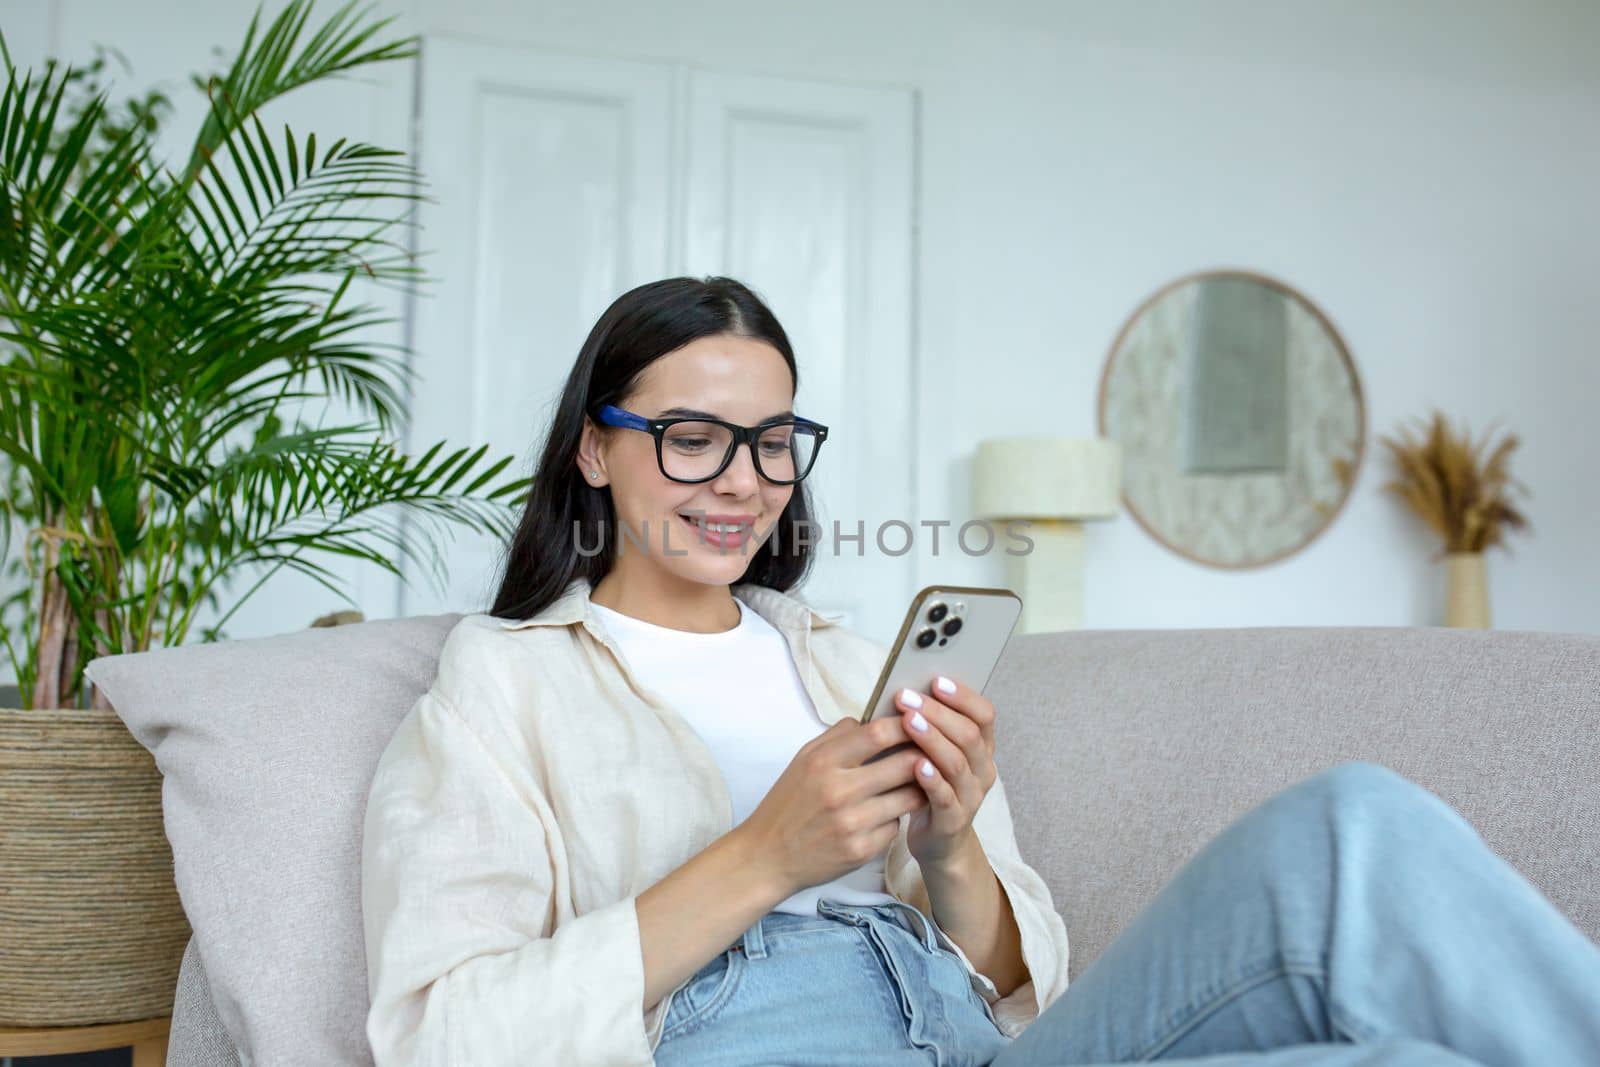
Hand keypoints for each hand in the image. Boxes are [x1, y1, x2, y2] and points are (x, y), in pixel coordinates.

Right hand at [736, 713, 929, 897]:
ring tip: (912, 783)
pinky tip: (883, 815)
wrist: (767, 857)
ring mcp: (852, 823)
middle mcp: (839, 791)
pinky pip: (896, 826)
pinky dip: (895, 818)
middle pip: (905, 764)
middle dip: (923, 756)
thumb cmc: (788, 805)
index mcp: (823, 762)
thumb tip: (876, 718)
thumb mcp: (803, 760)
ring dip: (917, 788)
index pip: (879, 733)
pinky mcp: (862, 851)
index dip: (906, 725)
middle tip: (929, 754)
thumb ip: (838, 737)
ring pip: (910, 797)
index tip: (919, 722)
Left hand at [894, 674, 996, 868]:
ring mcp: (971, 796)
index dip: (963, 696)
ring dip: (932, 738)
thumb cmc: (930, 787)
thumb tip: (904, 691)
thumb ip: (929, 727)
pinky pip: (946, 796)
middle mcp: (982, 769)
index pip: (984, 715)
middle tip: (907, 697)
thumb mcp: (934, 754)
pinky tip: (916, 765)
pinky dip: (932, 779)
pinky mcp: (954, 819)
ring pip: (957, 762)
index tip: (936, 679)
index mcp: (982, 748)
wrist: (939, 841)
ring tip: (908, 721)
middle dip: (937, 712)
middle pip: (969, 734)